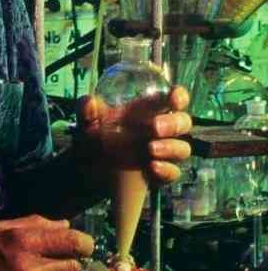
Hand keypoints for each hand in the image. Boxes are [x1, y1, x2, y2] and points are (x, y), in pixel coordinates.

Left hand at [75, 85, 191, 188]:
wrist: (89, 171)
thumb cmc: (95, 138)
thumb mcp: (88, 124)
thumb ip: (86, 111)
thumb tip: (89, 101)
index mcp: (149, 111)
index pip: (174, 99)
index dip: (179, 96)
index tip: (173, 97)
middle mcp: (162, 131)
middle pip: (183, 123)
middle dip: (173, 124)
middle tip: (154, 127)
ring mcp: (163, 153)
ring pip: (183, 148)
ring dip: (170, 147)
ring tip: (150, 149)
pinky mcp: (161, 174)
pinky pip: (173, 172)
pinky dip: (166, 169)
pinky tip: (152, 166)